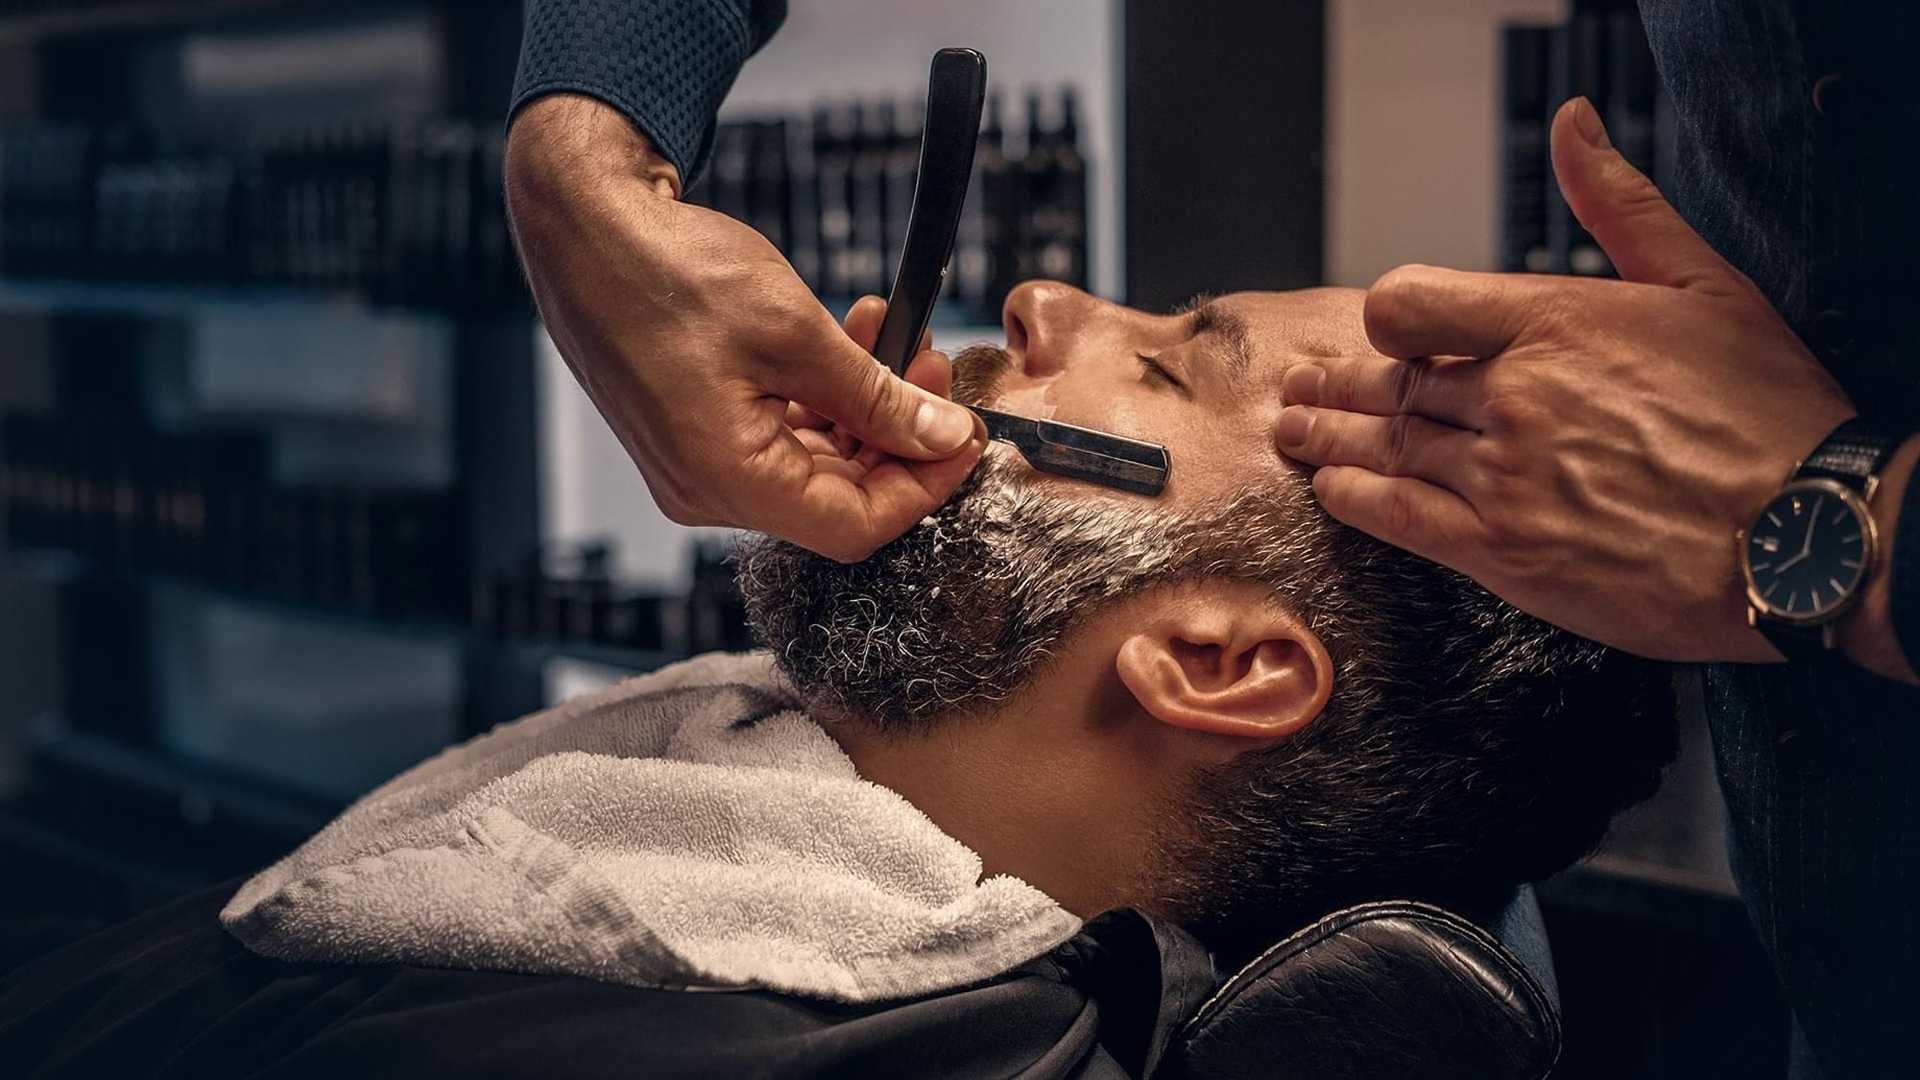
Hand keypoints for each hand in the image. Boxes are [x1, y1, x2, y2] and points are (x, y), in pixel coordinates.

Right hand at [505, 94, 985, 561]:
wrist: (583, 225)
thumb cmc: (669, 272)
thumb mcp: (797, 333)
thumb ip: (878, 398)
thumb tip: (941, 437)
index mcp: (726, 480)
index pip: (856, 526)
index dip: (925, 486)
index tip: (966, 436)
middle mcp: (705, 489)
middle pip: (836, 499)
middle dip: (899, 438)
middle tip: (934, 368)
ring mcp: (694, 464)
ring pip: (811, 465)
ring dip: (864, 410)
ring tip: (895, 338)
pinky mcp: (692, 432)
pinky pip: (776, 438)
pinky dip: (821, 400)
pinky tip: (848, 345)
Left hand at [1276, 97, 1857, 663]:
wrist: (1805, 537)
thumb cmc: (1768, 412)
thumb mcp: (1704, 283)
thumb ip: (1620, 205)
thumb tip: (1572, 126)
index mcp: (1552, 323)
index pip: (1414, 304)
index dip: (1389, 317)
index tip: (1383, 331)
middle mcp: (1513, 396)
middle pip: (1394, 381)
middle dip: (1339, 381)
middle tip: (1302, 382)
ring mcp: (1501, 476)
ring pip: (1387, 444)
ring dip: (1329, 434)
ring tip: (1293, 426)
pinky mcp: (1503, 553)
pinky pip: (1400, 516)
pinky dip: (1355, 498)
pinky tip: (1330, 487)